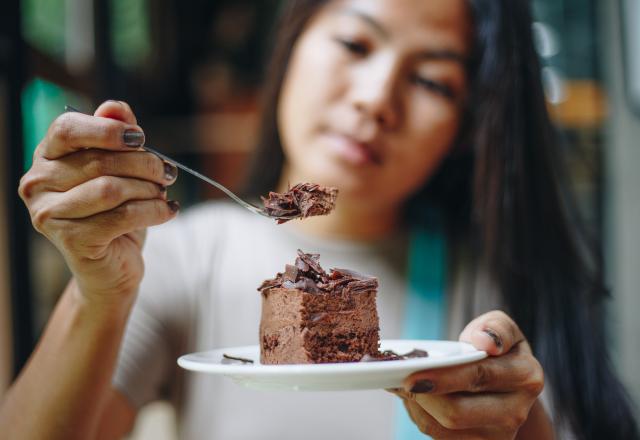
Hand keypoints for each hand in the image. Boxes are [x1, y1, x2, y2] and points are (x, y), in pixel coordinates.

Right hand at [19, 100, 178, 305]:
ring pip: (111, 189)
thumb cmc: (117, 212)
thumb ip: (117, 136)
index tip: (141, 139)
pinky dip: (154, 211)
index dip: (108, 130)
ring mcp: (49, 214)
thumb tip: (115, 108)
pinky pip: (122, 216)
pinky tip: (168, 211)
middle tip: (167, 173)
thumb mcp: (121, 169)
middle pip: (99, 160)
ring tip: (163, 195)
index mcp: (47, 157)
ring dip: (149, 190)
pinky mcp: (71, 241)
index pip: (68, 129)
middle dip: (144, 164)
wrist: (114, 265)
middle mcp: (37, 184)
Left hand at [393, 311, 545, 438]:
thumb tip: (484, 341)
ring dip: (415, 404)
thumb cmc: (498, 350)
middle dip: (421, 396)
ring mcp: (497, 436)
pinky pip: (436, 435)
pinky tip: (413, 395)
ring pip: (442, 426)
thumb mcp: (502, 328)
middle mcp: (516, 412)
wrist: (507, 385)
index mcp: (526, 376)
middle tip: (398, 379)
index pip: (479, 377)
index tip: (412, 375)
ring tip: (400, 382)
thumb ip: (496, 327)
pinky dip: (418, 413)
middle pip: (457, 412)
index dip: (443, 377)